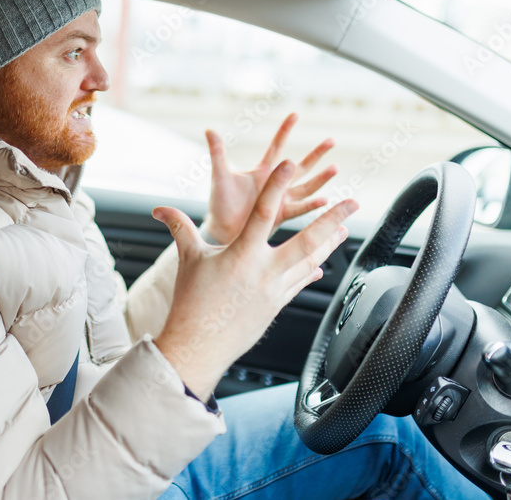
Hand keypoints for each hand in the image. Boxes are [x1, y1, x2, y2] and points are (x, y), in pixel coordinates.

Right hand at [153, 162, 357, 397]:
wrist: (198, 345)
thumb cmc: (191, 302)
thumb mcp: (188, 259)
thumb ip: (180, 228)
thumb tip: (158, 210)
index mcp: (241, 255)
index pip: (263, 212)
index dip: (276, 185)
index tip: (289, 164)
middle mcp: (263, 272)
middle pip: (306, 241)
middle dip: (331, 220)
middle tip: (352, 203)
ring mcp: (274, 290)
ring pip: (310, 262)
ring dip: (329, 244)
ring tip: (344, 229)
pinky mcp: (276, 305)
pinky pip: (300, 283)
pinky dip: (311, 271)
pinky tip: (321, 264)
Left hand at [202, 113, 337, 245]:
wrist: (221, 231)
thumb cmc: (220, 203)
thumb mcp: (220, 176)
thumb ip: (218, 153)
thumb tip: (209, 129)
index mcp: (262, 171)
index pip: (276, 146)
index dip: (285, 130)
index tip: (295, 113)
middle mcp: (275, 184)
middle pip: (300, 166)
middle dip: (316, 154)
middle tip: (332, 140)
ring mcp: (280, 200)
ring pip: (306, 187)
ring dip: (320, 179)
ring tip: (335, 168)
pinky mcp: (281, 216)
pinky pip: (298, 210)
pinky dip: (311, 206)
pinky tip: (324, 200)